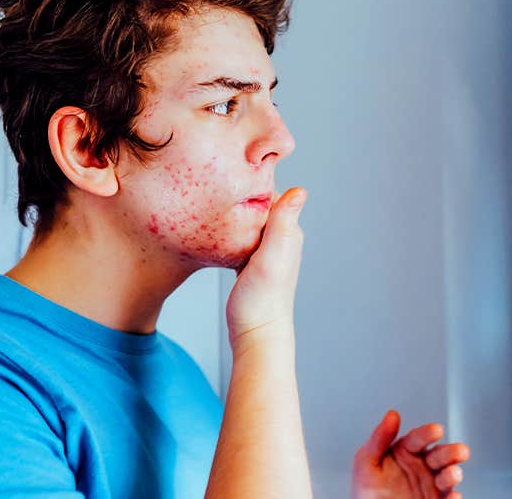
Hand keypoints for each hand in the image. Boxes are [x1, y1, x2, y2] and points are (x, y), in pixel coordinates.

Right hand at [224, 187, 306, 350]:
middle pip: (257, 207)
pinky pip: (239, 238)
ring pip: (247, 222)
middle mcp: (280, 240)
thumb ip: (283, 223)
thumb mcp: (271, 256)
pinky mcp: (251, 264)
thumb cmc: (262, 299)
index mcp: (288, 233)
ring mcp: (266, 252)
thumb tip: (300, 191)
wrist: (255, 333)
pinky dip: (228, 233)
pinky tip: (214, 234)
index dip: (250, 184)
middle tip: (214, 192)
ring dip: (233, 215)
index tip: (229, 177)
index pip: (270, 194)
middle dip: (239, 198)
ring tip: (211, 208)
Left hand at [351, 410, 470, 498]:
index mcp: (406, 451)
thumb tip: (392, 415)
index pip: (419, 438)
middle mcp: (422, 465)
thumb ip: (379, 438)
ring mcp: (430, 484)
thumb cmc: (367, 490)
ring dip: (453, 473)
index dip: (428, 433)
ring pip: (448, 476)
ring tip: (452, 474)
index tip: (436, 430)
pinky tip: (453, 496)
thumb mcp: (366, 461)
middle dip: (451, 452)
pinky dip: (453, 498)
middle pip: (440, 455)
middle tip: (459, 452)